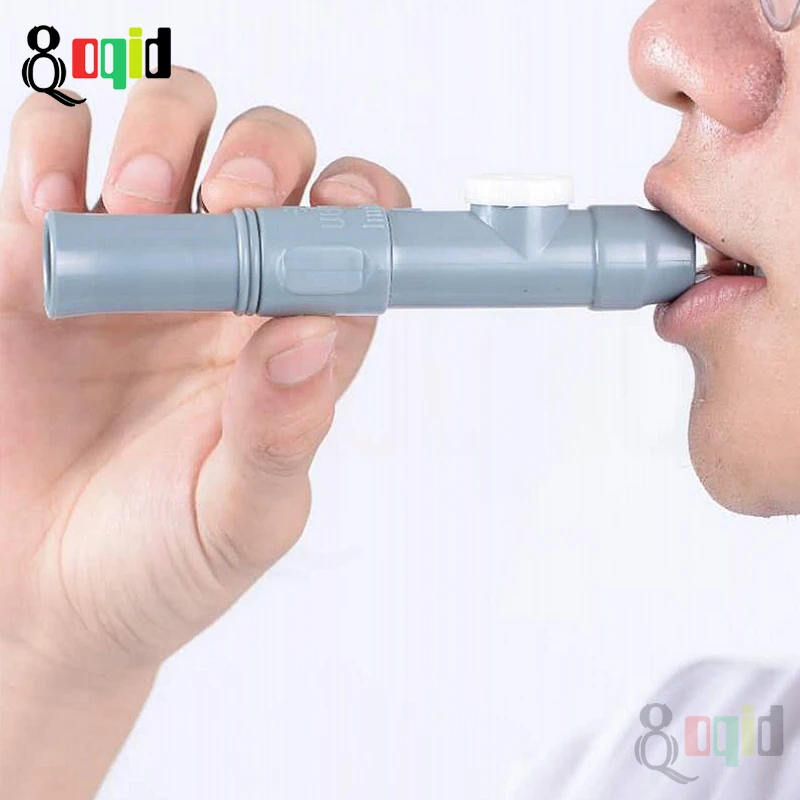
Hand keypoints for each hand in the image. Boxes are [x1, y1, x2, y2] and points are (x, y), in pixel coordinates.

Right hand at [0, 68, 409, 798]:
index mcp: (291, 336)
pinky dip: (54, 146)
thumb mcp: (236, 522)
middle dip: (259, 154)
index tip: (336, 210)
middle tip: (225, 202)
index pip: (352, 232)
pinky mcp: (42, 252)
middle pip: (270, 155)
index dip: (359, 203)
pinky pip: (54, 146)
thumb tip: (314, 335)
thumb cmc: (156, 564)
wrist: (36, 597)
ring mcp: (135, 260)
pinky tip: (52, 207)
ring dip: (164, 136)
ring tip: (134, 208)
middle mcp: (224, 284)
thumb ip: (282, 436)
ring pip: (174, 122)